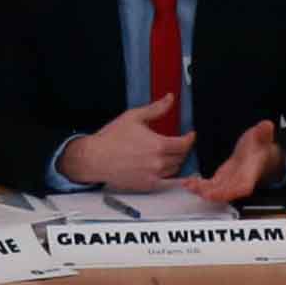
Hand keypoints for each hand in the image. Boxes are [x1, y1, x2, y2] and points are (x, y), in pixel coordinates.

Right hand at [65, 103, 192, 192]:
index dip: (190, 139)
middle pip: (181, 157)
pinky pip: (164, 180)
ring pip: (175, 169)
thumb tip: (169, 99)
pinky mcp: (147, 185)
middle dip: (183, 149)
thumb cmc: (111, 139)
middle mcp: (158, 163)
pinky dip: (166, 173)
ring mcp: (153, 176)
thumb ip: (156, 109)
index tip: (190, 135)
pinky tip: (159, 166)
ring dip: (175, 161)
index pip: (184, 144)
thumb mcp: (134, 117)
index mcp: (158, 145)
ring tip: (169, 153)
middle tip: (179, 143)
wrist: (95, 158)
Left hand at [182, 119, 281, 207]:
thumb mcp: (262, 135)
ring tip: (190, 186)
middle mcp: (239, 181)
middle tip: (200, 191)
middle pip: (227, 192)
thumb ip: (263, 132)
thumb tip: (268, 125)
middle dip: (213, 193)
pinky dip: (199, 185)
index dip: (231, 191)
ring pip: (216, 190)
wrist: (256, 150)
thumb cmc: (260, 145)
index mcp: (251, 173)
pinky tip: (188, 183)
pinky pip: (210, 185)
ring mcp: (229, 181)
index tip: (220, 192)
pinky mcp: (221, 179)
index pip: (243, 186)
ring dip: (203, 190)